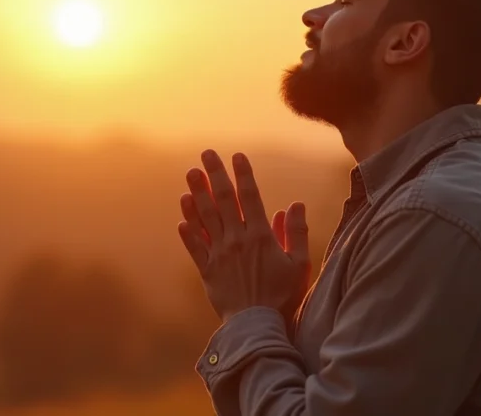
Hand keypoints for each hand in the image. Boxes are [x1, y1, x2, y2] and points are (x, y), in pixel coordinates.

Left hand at [177, 149, 310, 322]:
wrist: (256, 326)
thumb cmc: (283, 296)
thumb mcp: (299, 264)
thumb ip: (296, 233)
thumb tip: (295, 205)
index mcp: (260, 236)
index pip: (250, 197)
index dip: (243, 175)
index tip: (237, 155)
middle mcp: (236, 240)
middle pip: (223, 201)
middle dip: (214, 175)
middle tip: (206, 154)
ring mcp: (219, 255)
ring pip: (205, 219)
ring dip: (197, 195)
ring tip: (190, 174)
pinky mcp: (207, 271)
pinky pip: (195, 247)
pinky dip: (188, 231)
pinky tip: (182, 217)